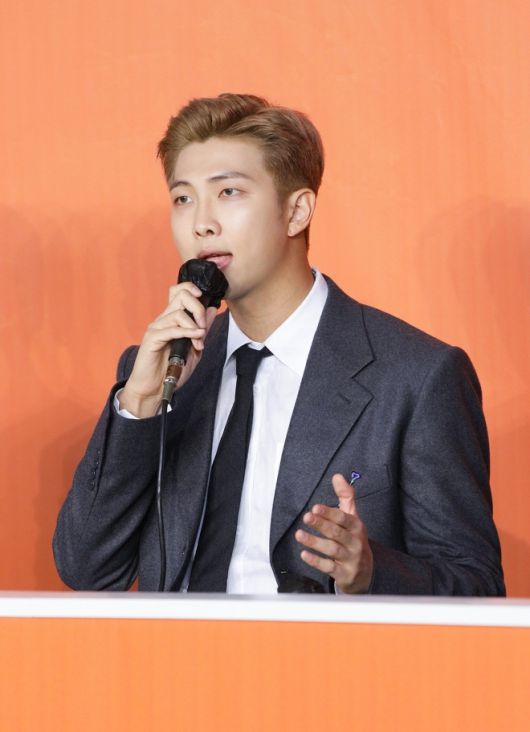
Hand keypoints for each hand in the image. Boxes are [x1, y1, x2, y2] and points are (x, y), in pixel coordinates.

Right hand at [119, 282, 216, 416]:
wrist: (155, 388)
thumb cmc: (172, 370)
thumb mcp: (194, 348)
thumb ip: (202, 329)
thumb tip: (212, 310)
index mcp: (171, 320)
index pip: (178, 292)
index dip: (191, 289)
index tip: (204, 298)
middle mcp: (163, 320)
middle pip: (180, 296)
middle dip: (197, 307)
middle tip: (204, 326)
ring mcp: (156, 328)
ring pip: (177, 313)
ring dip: (194, 325)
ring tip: (200, 340)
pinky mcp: (152, 339)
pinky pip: (171, 329)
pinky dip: (187, 332)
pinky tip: (196, 339)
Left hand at [295, 474, 373, 593]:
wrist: (365, 573)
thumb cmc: (354, 540)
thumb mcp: (353, 518)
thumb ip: (346, 496)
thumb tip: (337, 476)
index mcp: (357, 527)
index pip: (344, 518)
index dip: (330, 513)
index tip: (315, 508)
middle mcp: (356, 543)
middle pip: (337, 533)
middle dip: (321, 524)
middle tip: (306, 517)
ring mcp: (351, 559)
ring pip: (332, 550)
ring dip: (315, 542)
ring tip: (299, 535)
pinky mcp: (345, 574)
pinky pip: (329, 567)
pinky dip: (316, 561)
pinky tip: (304, 554)